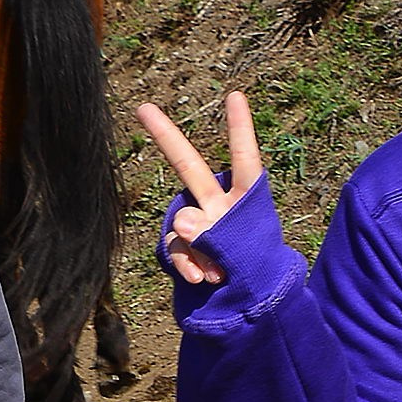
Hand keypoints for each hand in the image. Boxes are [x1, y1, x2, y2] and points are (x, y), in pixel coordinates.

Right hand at [135, 91, 262, 284]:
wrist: (249, 305)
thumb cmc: (258, 272)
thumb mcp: (245, 251)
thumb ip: (214, 235)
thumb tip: (182, 224)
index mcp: (246, 199)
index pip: (245, 159)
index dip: (239, 129)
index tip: (235, 96)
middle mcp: (219, 204)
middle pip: (189, 167)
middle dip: (165, 137)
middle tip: (143, 107)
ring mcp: (198, 224)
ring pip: (183, 223)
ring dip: (200, 251)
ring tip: (220, 273)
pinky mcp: (183, 246)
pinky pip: (175, 248)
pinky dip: (187, 265)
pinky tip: (202, 280)